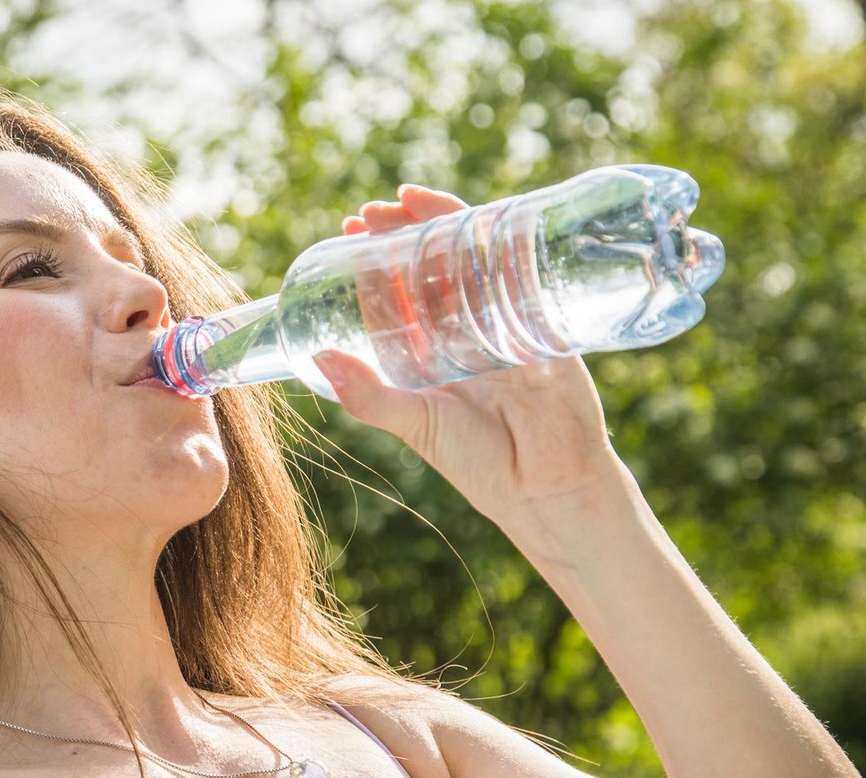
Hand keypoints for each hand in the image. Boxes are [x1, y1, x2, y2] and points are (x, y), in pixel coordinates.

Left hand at [314, 185, 630, 526]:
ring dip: (442, 223)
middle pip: (435, 263)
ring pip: (473, 258)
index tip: (348, 232)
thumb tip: (318, 360)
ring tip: (407, 200)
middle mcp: (471, 330)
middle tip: (369, 212)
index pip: (403, 290)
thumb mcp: (416, 424)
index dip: (376, 259)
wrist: (547, 490)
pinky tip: (477, 217)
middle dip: (402, 232)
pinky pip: (523, 273)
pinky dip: (502, 241)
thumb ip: (369, 397)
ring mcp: (509, 322)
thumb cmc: (481, 464)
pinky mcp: (545, 323)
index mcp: (437, 350)